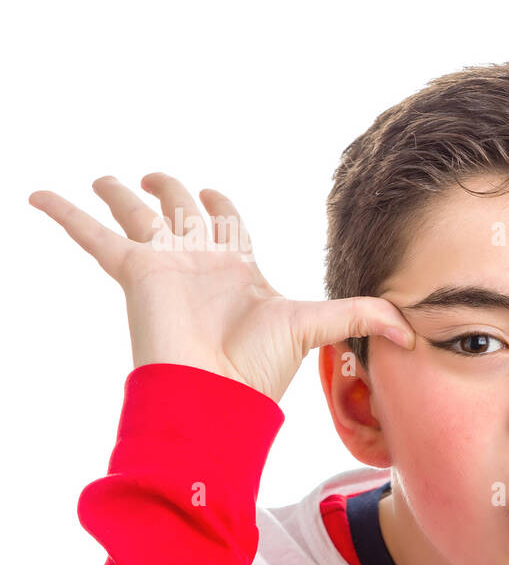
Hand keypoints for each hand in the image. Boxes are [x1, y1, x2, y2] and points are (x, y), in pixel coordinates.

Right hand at [29, 173, 415, 403]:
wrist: (214, 389)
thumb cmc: (261, 363)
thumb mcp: (320, 325)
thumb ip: (363, 317)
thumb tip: (413, 329)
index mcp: (238, 269)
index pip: (226, 226)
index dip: (218, 208)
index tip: (212, 194)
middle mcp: (199, 263)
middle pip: (179, 213)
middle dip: (170, 191)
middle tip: (155, 175)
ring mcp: (164, 265)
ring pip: (136, 216)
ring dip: (121, 195)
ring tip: (109, 179)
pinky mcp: (133, 271)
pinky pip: (91, 235)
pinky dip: (65, 213)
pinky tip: (38, 195)